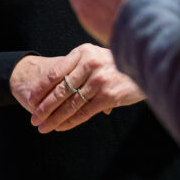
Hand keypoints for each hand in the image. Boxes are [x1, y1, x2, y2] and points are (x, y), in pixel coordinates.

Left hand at [10, 45, 144, 132]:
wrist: (148, 66)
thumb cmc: (119, 63)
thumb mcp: (98, 56)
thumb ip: (80, 68)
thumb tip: (56, 84)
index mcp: (84, 51)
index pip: (56, 72)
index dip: (41, 88)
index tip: (30, 99)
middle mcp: (90, 64)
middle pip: (60, 90)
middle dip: (44, 107)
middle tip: (34, 118)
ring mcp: (99, 80)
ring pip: (70, 104)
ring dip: (54, 118)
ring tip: (43, 127)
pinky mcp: (108, 96)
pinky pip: (84, 112)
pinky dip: (70, 122)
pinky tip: (60, 127)